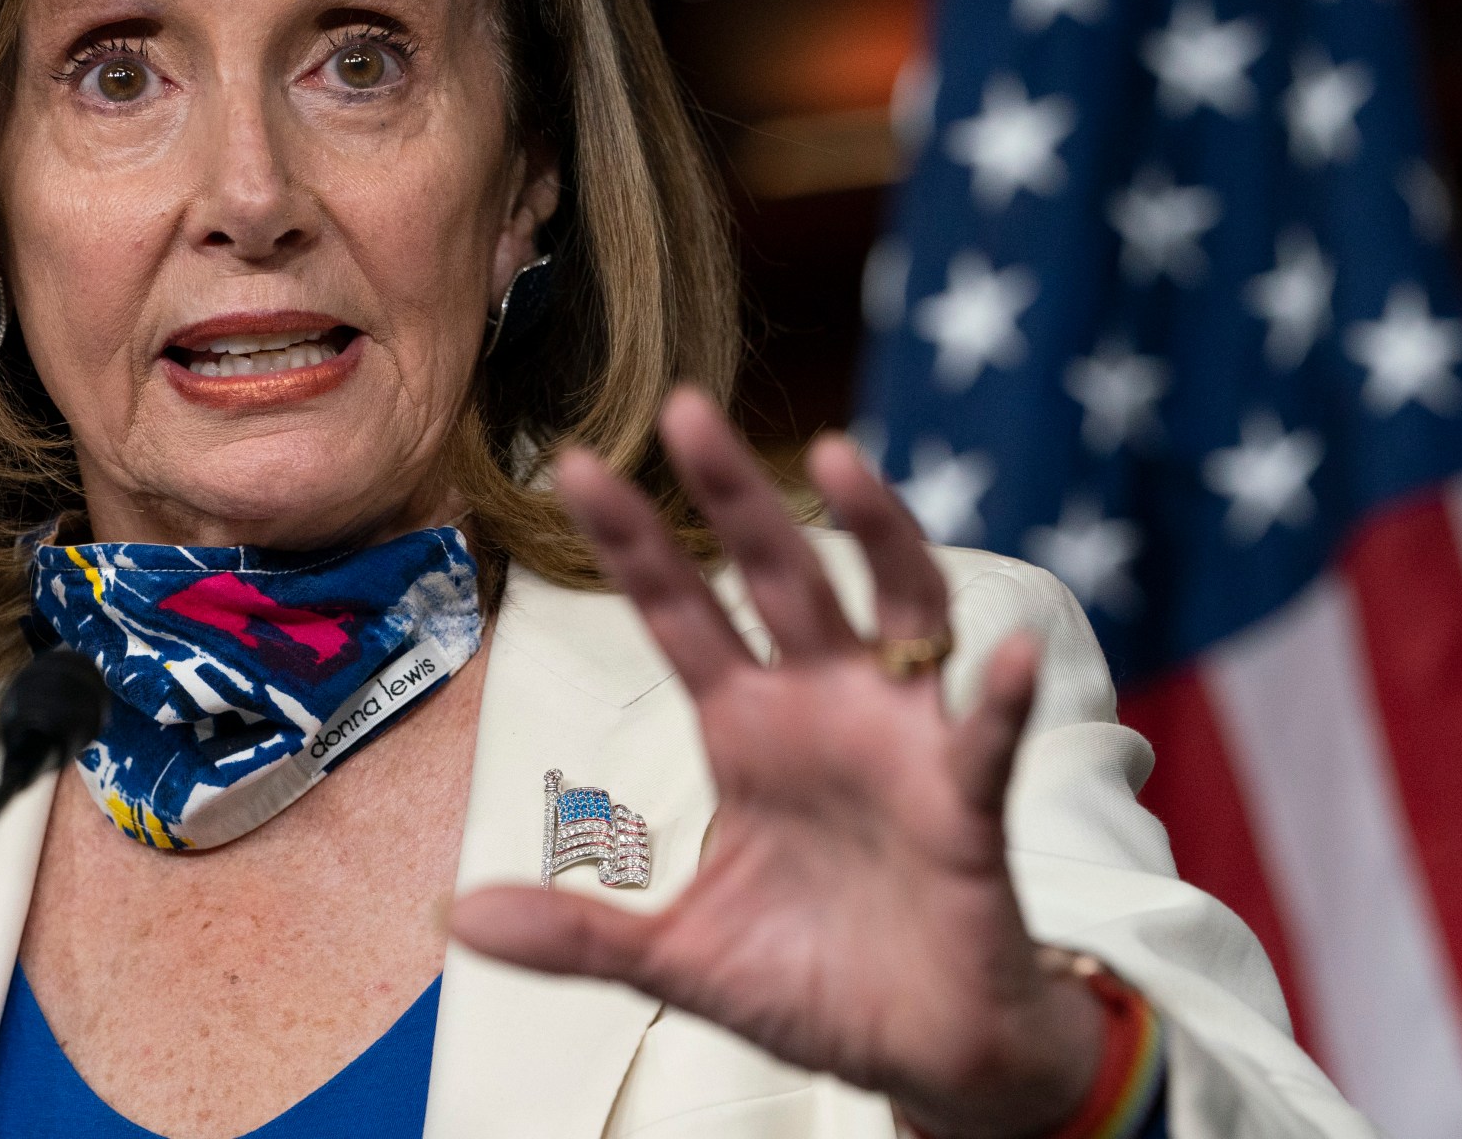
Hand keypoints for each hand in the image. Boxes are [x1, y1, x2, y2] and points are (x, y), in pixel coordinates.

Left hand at [452, 389, 1103, 1138]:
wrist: (923, 1053)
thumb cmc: (813, 984)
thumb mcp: (677, 960)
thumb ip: (578, 933)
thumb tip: (453, 916)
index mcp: (746, 730)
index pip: (679, 615)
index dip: (632, 543)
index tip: (573, 465)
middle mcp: (823, 709)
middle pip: (776, 577)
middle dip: (732, 495)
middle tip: (683, 407)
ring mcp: (900, 744)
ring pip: (897, 610)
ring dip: (877, 533)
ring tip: (839, 461)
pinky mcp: (964, 805)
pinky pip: (984, 740)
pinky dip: (1000, 698)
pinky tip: (1008, 654)